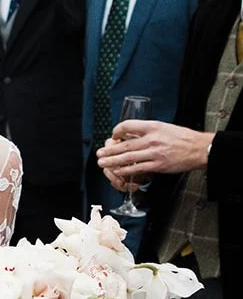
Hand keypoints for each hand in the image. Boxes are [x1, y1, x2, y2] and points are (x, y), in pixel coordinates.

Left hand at [97, 119, 213, 179]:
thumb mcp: (165, 127)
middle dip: (109, 150)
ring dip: (113, 161)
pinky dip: (126, 171)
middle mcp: (152, 139)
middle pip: (124, 144)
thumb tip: (132, 134)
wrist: (200, 148)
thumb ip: (149, 130)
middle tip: (99, 153)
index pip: (128, 126)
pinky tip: (118, 171)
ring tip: (102, 163)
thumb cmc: (183, 137)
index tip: (114, 136)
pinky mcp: (158, 165)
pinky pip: (138, 169)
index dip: (117, 130)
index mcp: (153, 126)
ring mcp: (154, 153)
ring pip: (128, 158)